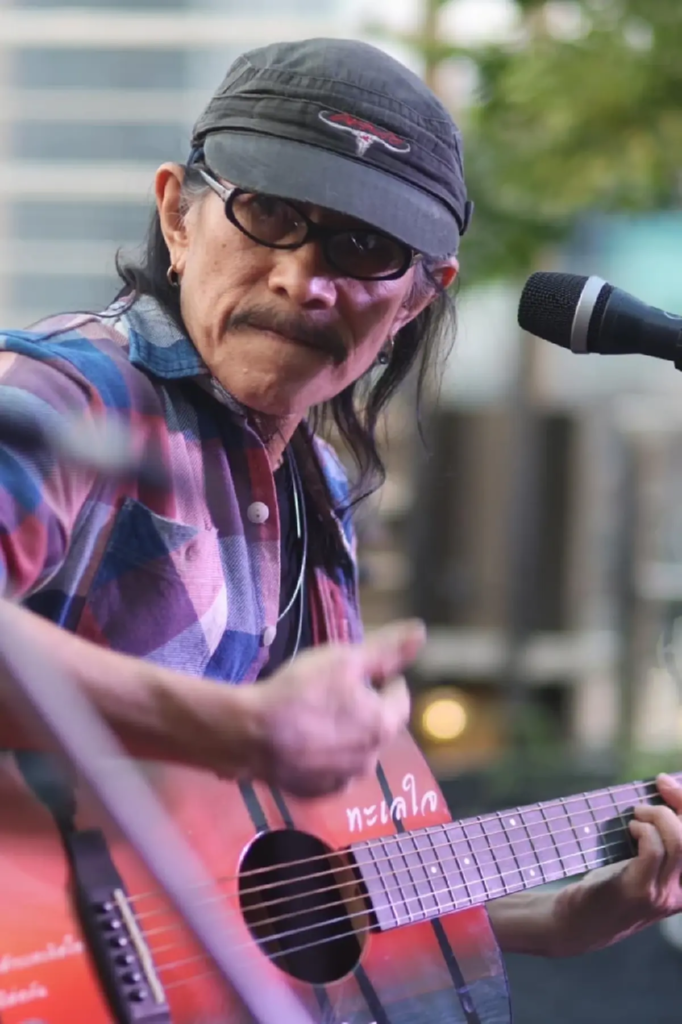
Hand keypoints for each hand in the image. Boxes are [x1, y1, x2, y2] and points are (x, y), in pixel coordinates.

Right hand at [244, 620, 424, 797]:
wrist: (249, 734)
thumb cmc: (301, 691)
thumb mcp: (345, 659)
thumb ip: (387, 648)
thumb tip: (420, 632)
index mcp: (384, 726)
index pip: (399, 694)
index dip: (380, 676)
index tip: (355, 669)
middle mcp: (371, 760)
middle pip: (376, 723)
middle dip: (361, 706)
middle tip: (330, 689)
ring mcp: (343, 781)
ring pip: (353, 748)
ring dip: (343, 732)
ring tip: (312, 713)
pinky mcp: (316, 793)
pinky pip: (328, 769)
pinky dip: (321, 754)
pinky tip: (300, 739)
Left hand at [550, 773, 681, 955]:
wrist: (572, 924)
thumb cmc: (605, 887)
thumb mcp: (639, 867)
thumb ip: (656, 842)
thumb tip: (661, 792)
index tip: (667, 783)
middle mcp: (681, 895)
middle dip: (679, 803)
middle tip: (654, 790)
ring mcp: (662, 897)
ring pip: (680, 843)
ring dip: (658, 816)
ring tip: (637, 813)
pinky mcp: (638, 892)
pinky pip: (654, 852)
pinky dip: (644, 830)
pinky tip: (630, 828)